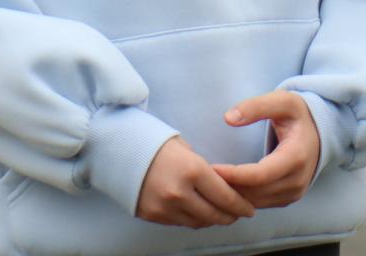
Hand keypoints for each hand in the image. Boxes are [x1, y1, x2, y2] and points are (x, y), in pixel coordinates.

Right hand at [136, 137, 254, 228]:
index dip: (242, 206)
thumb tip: (220, 185)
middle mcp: (181, 193)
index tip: (250, 209)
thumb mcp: (183, 147)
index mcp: (192, 170)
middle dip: (230, 216)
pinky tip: (195, 211)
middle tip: (237, 213)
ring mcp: (166, 207)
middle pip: (216, 215)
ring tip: (217, 213)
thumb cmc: (151, 142)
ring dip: (211, 219)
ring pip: (200, 223)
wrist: (116, 148)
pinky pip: (181, 223)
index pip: (227, 197)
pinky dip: (191, 218)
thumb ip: (203, 169)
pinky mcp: (153, 215)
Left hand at [212, 92, 322, 209]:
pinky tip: (224, 187)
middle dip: (229, 187)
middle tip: (202, 176)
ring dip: (234, 195)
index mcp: (296, 157)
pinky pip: (262, 203)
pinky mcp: (288, 197)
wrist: (320, 132)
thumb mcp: (281, 101)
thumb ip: (255, 106)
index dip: (235, 175)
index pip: (261, 175)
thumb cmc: (297, 114)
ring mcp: (294, 192)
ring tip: (209, 182)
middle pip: (257, 192)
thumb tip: (228, 118)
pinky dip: (242, 198)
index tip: (211, 168)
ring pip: (258, 202)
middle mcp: (297, 180)